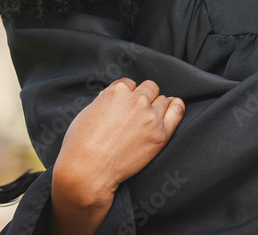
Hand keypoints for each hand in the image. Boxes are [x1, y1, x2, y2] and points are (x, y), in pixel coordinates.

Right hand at [51, 79, 183, 234]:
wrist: (87, 172)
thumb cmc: (80, 145)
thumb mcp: (88, 112)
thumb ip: (106, 99)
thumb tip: (116, 95)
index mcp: (117, 91)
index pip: (130, 84)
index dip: (126, 96)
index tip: (123, 107)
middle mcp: (137, 100)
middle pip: (149, 89)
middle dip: (143, 98)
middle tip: (135, 115)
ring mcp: (151, 116)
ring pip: (162, 99)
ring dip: (156, 106)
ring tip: (147, 121)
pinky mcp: (161, 134)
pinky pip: (177, 109)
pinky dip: (175, 107)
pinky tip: (171, 109)